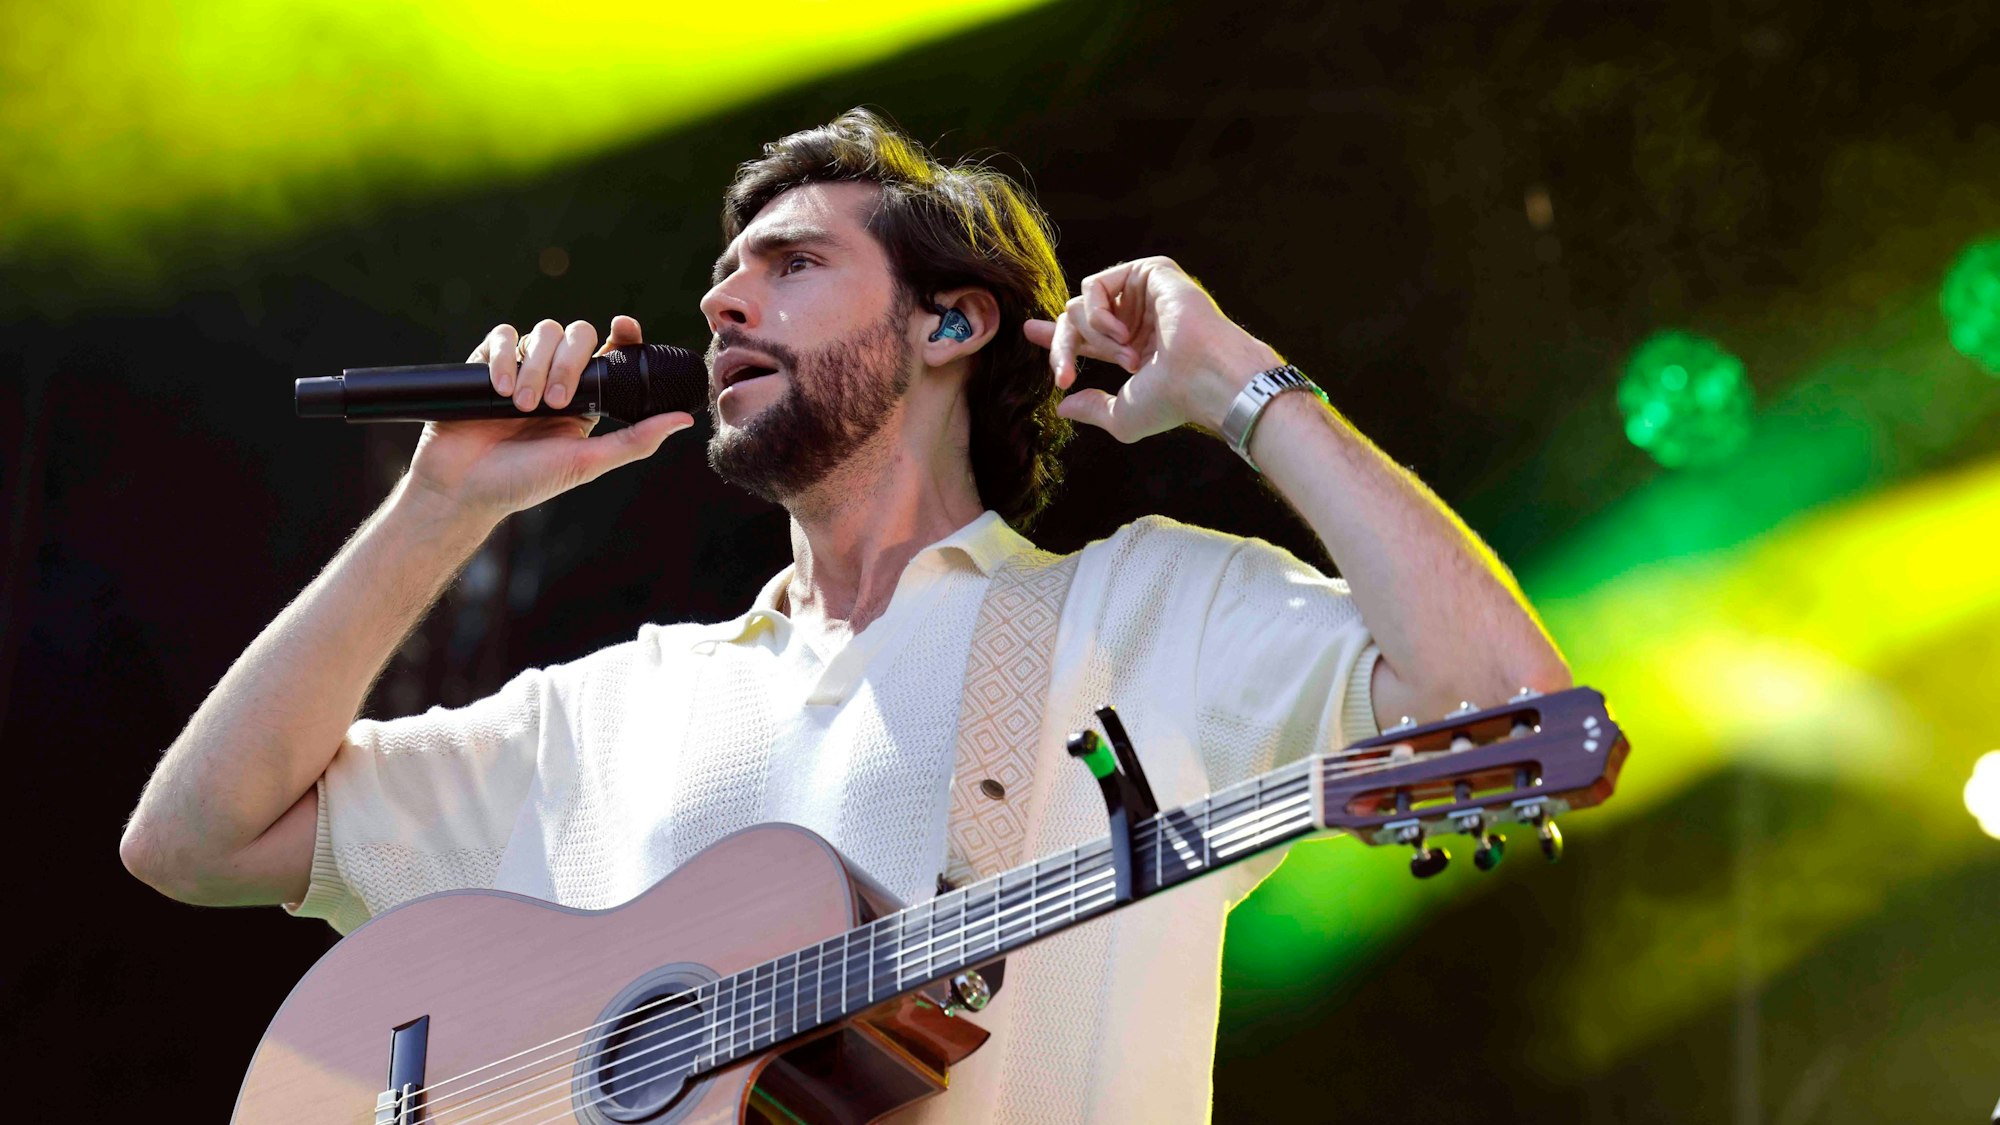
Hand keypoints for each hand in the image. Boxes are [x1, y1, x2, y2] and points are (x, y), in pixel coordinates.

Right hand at [404, 314, 694, 521]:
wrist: (462, 489)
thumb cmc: (525, 482)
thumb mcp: (587, 463)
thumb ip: (635, 440)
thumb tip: (683, 420)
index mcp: (587, 398)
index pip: (610, 352)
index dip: (622, 333)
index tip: (624, 326)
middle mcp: (556, 378)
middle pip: (577, 335)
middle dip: (568, 363)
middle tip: (554, 403)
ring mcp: (522, 368)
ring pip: (542, 332)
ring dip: (537, 365)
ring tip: (524, 406)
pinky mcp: (486, 364)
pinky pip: (501, 337)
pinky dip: (504, 357)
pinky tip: (500, 389)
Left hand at [1023, 257, 1282, 442]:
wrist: (1203, 376)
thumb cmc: (1172, 399)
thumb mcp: (1123, 415)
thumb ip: (1093, 410)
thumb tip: (1064, 407)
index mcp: (1133, 345)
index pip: (1087, 336)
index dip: (1059, 336)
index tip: (1031, 332)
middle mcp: (1137, 317)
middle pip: (1075, 317)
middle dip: (1062, 343)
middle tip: (1063, 373)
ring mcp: (1143, 293)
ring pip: (1081, 305)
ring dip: (1096, 338)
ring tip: (1127, 356)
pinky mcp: (1148, 271)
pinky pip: (1094, 286)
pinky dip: (1099, 315)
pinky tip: (1125, 333)